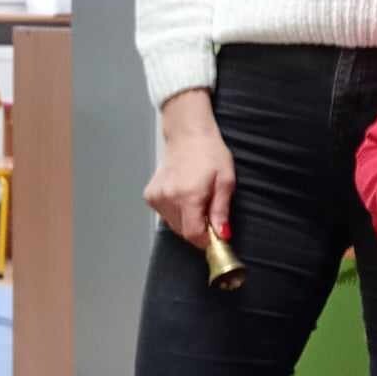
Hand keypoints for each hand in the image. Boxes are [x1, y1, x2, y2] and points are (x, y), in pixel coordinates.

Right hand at [145, 88, 235, 245]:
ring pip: (174, 225)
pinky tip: (183, 196)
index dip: (206, 241)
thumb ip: (221, 210)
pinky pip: (165, 215)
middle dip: (199, 229)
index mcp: (188, 195)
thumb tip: (222, 234)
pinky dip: (176, 212)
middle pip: (183, 231)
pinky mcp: (150, 195)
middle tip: (210, 213)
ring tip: (197, 200)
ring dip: (187, 220)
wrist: (188, 134)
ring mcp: (156, 196)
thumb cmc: (210, 153)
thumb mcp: (226, 181)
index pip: (193, 234)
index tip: (215, 238)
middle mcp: (168, 197)